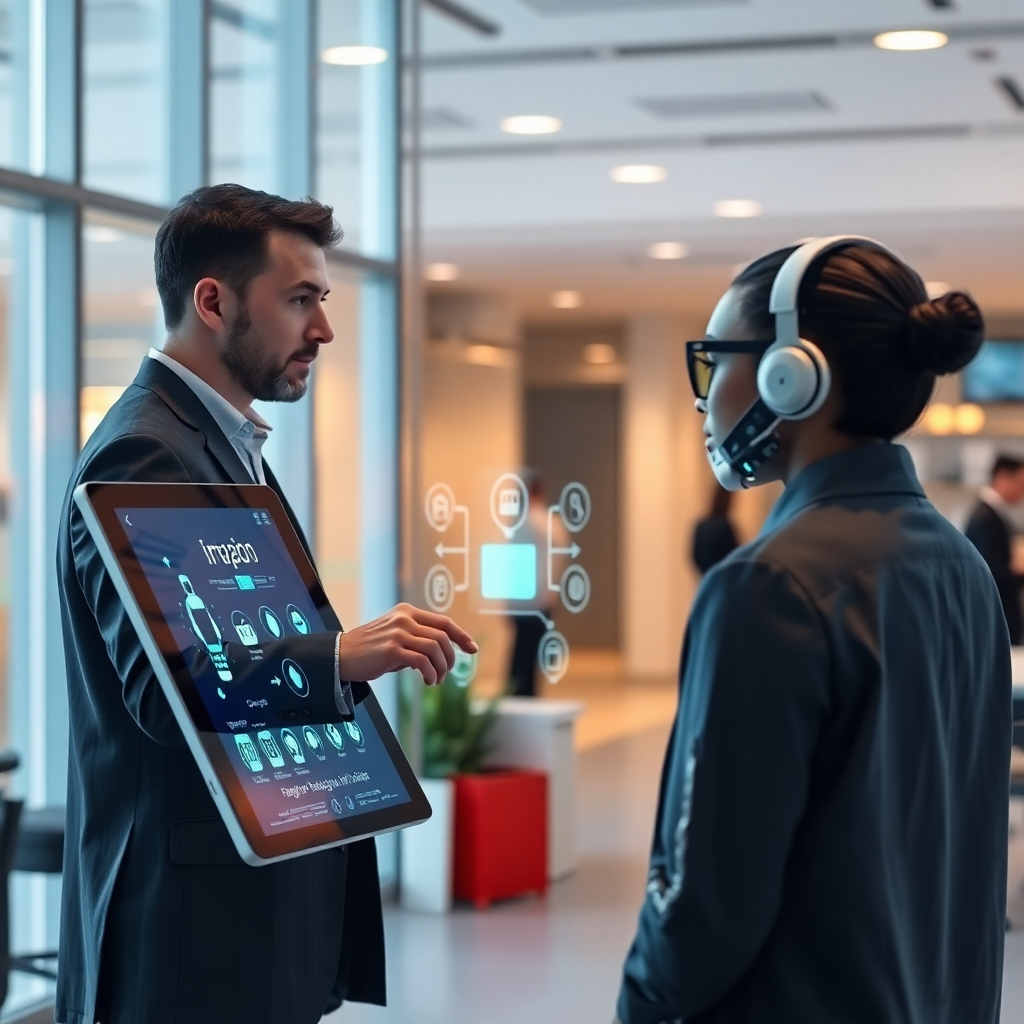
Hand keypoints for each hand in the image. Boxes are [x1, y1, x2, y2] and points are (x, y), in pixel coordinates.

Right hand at [337, 603, 476, 685]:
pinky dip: (430, 673)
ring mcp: (398, 633)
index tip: (472, 649)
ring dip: (441, 668)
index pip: (443, 622)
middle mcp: (404, 619)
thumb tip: (442, 653)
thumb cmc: (370, 649)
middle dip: (451, 657)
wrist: (341, 655)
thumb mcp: (395, 636)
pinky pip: (422, 662)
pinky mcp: (392, 650)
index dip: (461, 636)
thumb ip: (417, 639)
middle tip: (447, 672)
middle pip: (442, 636)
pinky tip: (428, 681)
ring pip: (435, 649)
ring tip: (435, 680)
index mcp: (407, 612)